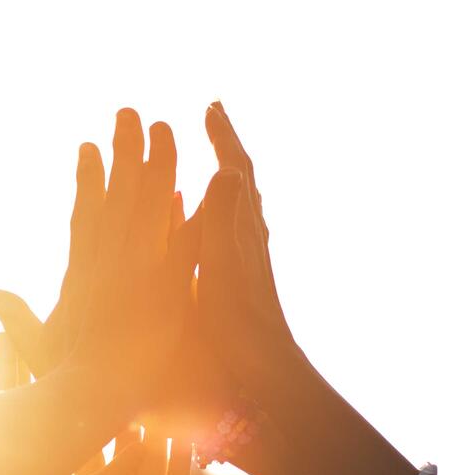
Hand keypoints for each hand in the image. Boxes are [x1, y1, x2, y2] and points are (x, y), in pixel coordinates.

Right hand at [0, 108, 189, 413]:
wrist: (87, 401)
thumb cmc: (62, 383)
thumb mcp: (36, 343)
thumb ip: (15, 315)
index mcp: (81, 274)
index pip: (85, 215)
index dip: (88, 180)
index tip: (88, 146)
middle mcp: (106, 264)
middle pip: (118, 194)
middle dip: (124, 151)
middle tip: (129, 111)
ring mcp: (136, 272)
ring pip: (149, 205)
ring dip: (158, 163)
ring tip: (163, 126)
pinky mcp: (164, 288)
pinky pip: (183, 240)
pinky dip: (191, 212)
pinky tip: (202, 184)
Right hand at [195, 102, 303, 390]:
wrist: (265, 369)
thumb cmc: (237, 323)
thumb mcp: (223, 264)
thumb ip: (222, 217)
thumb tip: (226, 169)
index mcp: (241, 228)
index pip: (234, 168)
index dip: (222, 135)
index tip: (209, 106)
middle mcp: (251, 236)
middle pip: (242, 177)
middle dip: (228, 143)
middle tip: (215, 114)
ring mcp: (250, 257)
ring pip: (241, 202)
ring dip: (228, 173)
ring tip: (217, 157)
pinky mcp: (244, 278)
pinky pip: (234, 227)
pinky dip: (224, 208)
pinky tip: (216, 223)